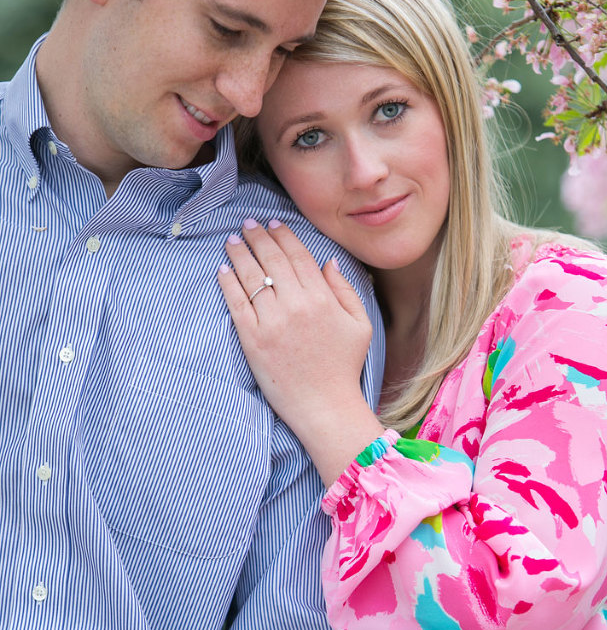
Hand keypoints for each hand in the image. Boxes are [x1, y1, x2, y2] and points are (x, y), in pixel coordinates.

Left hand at [218, 219, 383, 485]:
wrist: (325, 406)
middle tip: (247, 224)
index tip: (272, 223)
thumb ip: (344, 290)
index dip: (283, 235)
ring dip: (239, 253)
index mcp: (322, 298)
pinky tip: (223, 269)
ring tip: (232, 240)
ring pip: (250, 276)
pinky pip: (236, 303)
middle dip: (257, 237)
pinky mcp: (252, 339)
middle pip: (271, 259)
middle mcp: (295, 305)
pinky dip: (228, 282)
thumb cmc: (345, 367)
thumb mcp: (360, 325)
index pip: (297, 255)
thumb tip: (328, 262)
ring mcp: (271, 322)